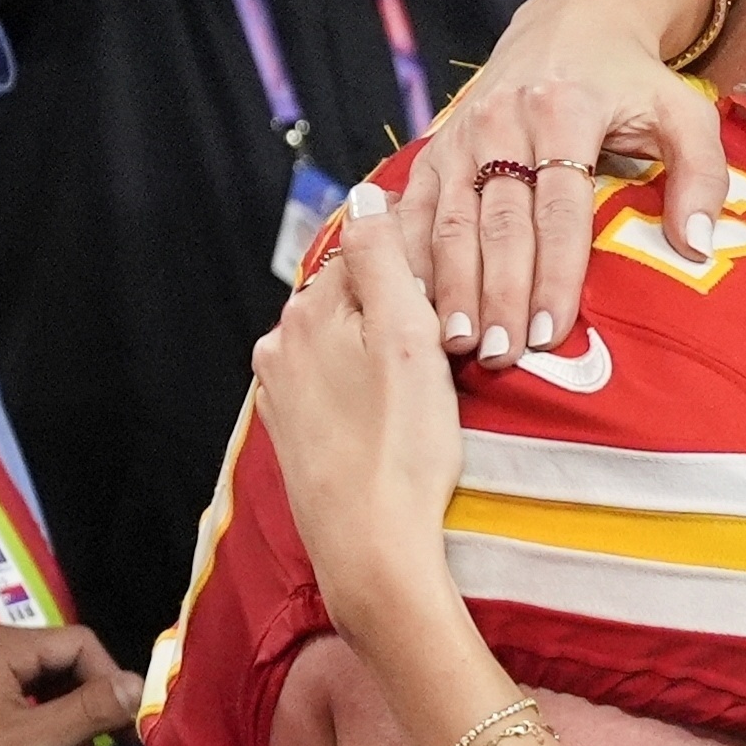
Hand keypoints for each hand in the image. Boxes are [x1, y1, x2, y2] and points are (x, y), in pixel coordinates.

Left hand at [0, 622, 140, 745]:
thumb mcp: (33, 745)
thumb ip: (91, 711)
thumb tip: (142, 685)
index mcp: (0, 643)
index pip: (80, 644)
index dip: (110, 682)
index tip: (121, 727)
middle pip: (54, 661)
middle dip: (81, 706)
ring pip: (28, 681)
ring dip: (54, 719)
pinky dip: (23, 720)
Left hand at [255, 185, 464, 648]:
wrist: (372, 550)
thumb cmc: (402, 447)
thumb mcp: (408, 336)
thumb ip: (384, 258)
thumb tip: (366, 195)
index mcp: (309, 312)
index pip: (372, 250)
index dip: (425, 261)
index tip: (463, 283)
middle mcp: (282, 344)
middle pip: (356, 295)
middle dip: (402, 303)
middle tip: (456, 335)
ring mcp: (284, 392)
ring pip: (348, 340)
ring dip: (385, 345)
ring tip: (433, 377)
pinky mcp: (296, 432)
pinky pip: (340, 382)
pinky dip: (370, 384)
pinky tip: (399, 409)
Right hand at [407, 0, 745, 367]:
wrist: (574, 24)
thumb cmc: (634, 82)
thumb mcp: (684, 113)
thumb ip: (702, 175)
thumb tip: (696, 246)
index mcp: (566, 111)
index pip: (560, 209)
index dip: (553, 274)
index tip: (551, 332)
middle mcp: (504, 120)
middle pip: (499, 222)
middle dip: (498, 295)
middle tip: (500, 356)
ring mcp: (462, 133)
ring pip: (449, 219)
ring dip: (450, 286)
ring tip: (455, 345)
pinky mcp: (436, 145)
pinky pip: (414, 207)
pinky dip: (408, 257)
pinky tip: (408, 304)